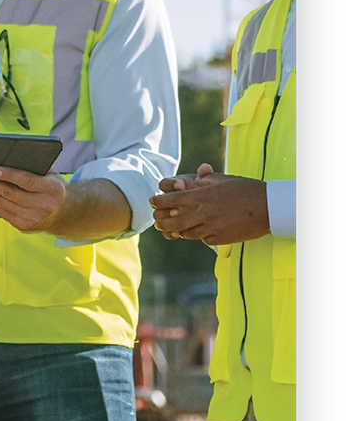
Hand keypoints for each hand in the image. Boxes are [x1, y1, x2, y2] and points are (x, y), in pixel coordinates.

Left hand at [0, 166, 65, 232]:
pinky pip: (0, 212)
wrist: (63, 213)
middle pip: (9, 193)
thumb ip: (30, 163)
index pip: (27, 180)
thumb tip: (1, 147)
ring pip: (1, 203)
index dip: (9, 175)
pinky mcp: (23, 226)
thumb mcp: (49, 172)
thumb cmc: (50, 185)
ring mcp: (32, 218)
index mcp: (51, 188)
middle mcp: (43, 205)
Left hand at [150, 166, 268, 244]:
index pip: (172, 199)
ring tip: (174, 229)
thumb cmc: (245, 189)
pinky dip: (200, 236)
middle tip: (157, 221)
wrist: (269, 206)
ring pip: (187, 233)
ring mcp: (212, 227)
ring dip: (179, 231)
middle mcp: (204, 212)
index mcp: (203, 196)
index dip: (159, 201)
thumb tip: (187, 180)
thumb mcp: (222, 180)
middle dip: (162, 222)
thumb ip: (203, 181)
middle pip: (174, 221)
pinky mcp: (220, 239)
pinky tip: (201, 232)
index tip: (152, 200)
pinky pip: (204, 239)